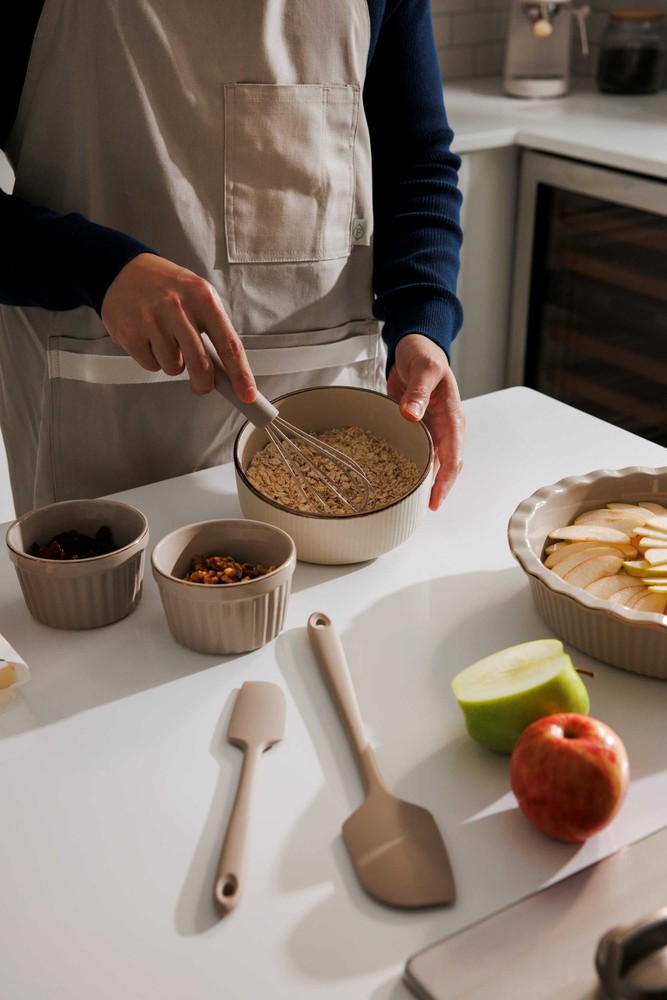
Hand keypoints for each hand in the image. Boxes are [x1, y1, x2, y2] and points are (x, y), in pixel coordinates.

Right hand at [101, 253, 256, 400]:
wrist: (121, 270)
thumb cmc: (166, 288)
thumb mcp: (197, 296)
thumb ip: (213, 329)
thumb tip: (227, 371)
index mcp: (203, 297)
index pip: (228, 344)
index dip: (240, 374)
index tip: (247, 394)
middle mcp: (178, 307)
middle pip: (200, 364)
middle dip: (204, 383)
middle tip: (201, 385)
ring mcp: (152, 319)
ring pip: (174, 367)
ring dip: (173, 363)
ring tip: (165, 340)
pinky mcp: (129, 332)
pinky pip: (151, 365)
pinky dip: (152, 359)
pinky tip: (148, 339)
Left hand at [387, 334, 464, 510]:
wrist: (415, 347)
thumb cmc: (424, 355)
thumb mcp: (423, 368)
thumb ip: (418, 391)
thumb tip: (411, 414)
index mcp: (453, 417)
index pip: (453, 458)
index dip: (444, 482)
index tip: (434, 501)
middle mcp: (445, 429)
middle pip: (444, 468)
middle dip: (434, 491)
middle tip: (416, 512)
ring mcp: (431, 431)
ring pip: (430, 464)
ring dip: (422, 482)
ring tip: (406, 504)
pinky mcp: (417, 430)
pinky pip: (415, 453)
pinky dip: (409, 467)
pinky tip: (396, 481)